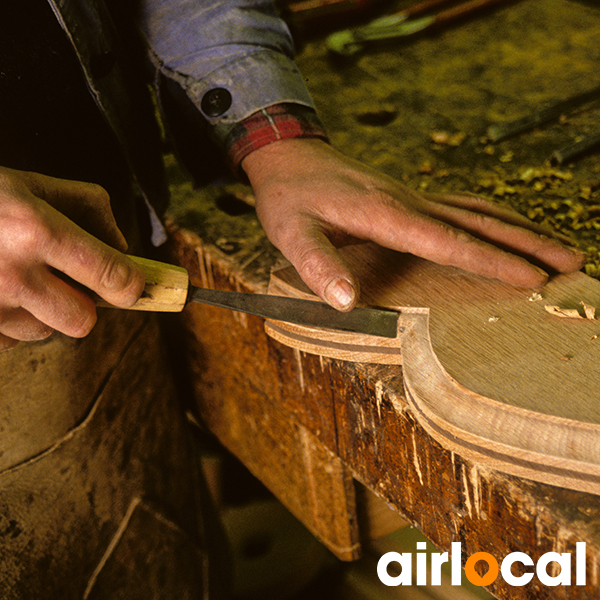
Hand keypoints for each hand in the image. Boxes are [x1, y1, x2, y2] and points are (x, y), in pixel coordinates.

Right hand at [0, 167, 144, 350]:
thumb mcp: (28, 182)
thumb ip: (86, 206)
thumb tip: (122, 247)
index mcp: (35, 230)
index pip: (111, 276)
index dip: (132, 286)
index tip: (134, 285)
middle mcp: (11, 274)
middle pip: (83, 321)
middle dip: (84, 304)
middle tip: (68, 282)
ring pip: (44, 332)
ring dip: (42, 312)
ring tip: (14, 278)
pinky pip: (8, 341)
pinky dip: (9, 322)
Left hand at [242, 139, 585, 310]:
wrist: (291, 156)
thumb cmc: (290, 197)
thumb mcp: (291, 232)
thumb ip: (317, 265)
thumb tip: (347, 302)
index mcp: (385, 215)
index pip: (448, 241)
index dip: (490, 261)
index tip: (532, 278)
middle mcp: (408, 203)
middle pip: (479, 223)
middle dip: (527, 244)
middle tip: (572, 262)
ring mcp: (412, 198)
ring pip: (478, 212)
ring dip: (520, 229)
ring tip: (558, 247)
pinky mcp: (409, 199)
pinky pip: (462, 208)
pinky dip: (493, 219)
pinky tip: (507, 226)